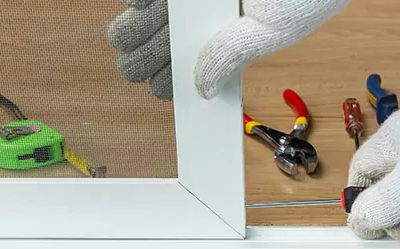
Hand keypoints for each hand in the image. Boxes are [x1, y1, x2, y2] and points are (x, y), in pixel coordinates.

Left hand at [108, 0, 349, 99]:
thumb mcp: (273, 29)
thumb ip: (235, 55)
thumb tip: (202, 87)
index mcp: (233, 33)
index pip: (196, 62)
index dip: (173, 78)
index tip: (160, 88)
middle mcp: (211, 9)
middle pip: (168, 37)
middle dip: (147, 53)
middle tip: (133, 66)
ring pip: (154, 10)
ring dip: (135, 26)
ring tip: (126, 38)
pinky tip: (137, 4)